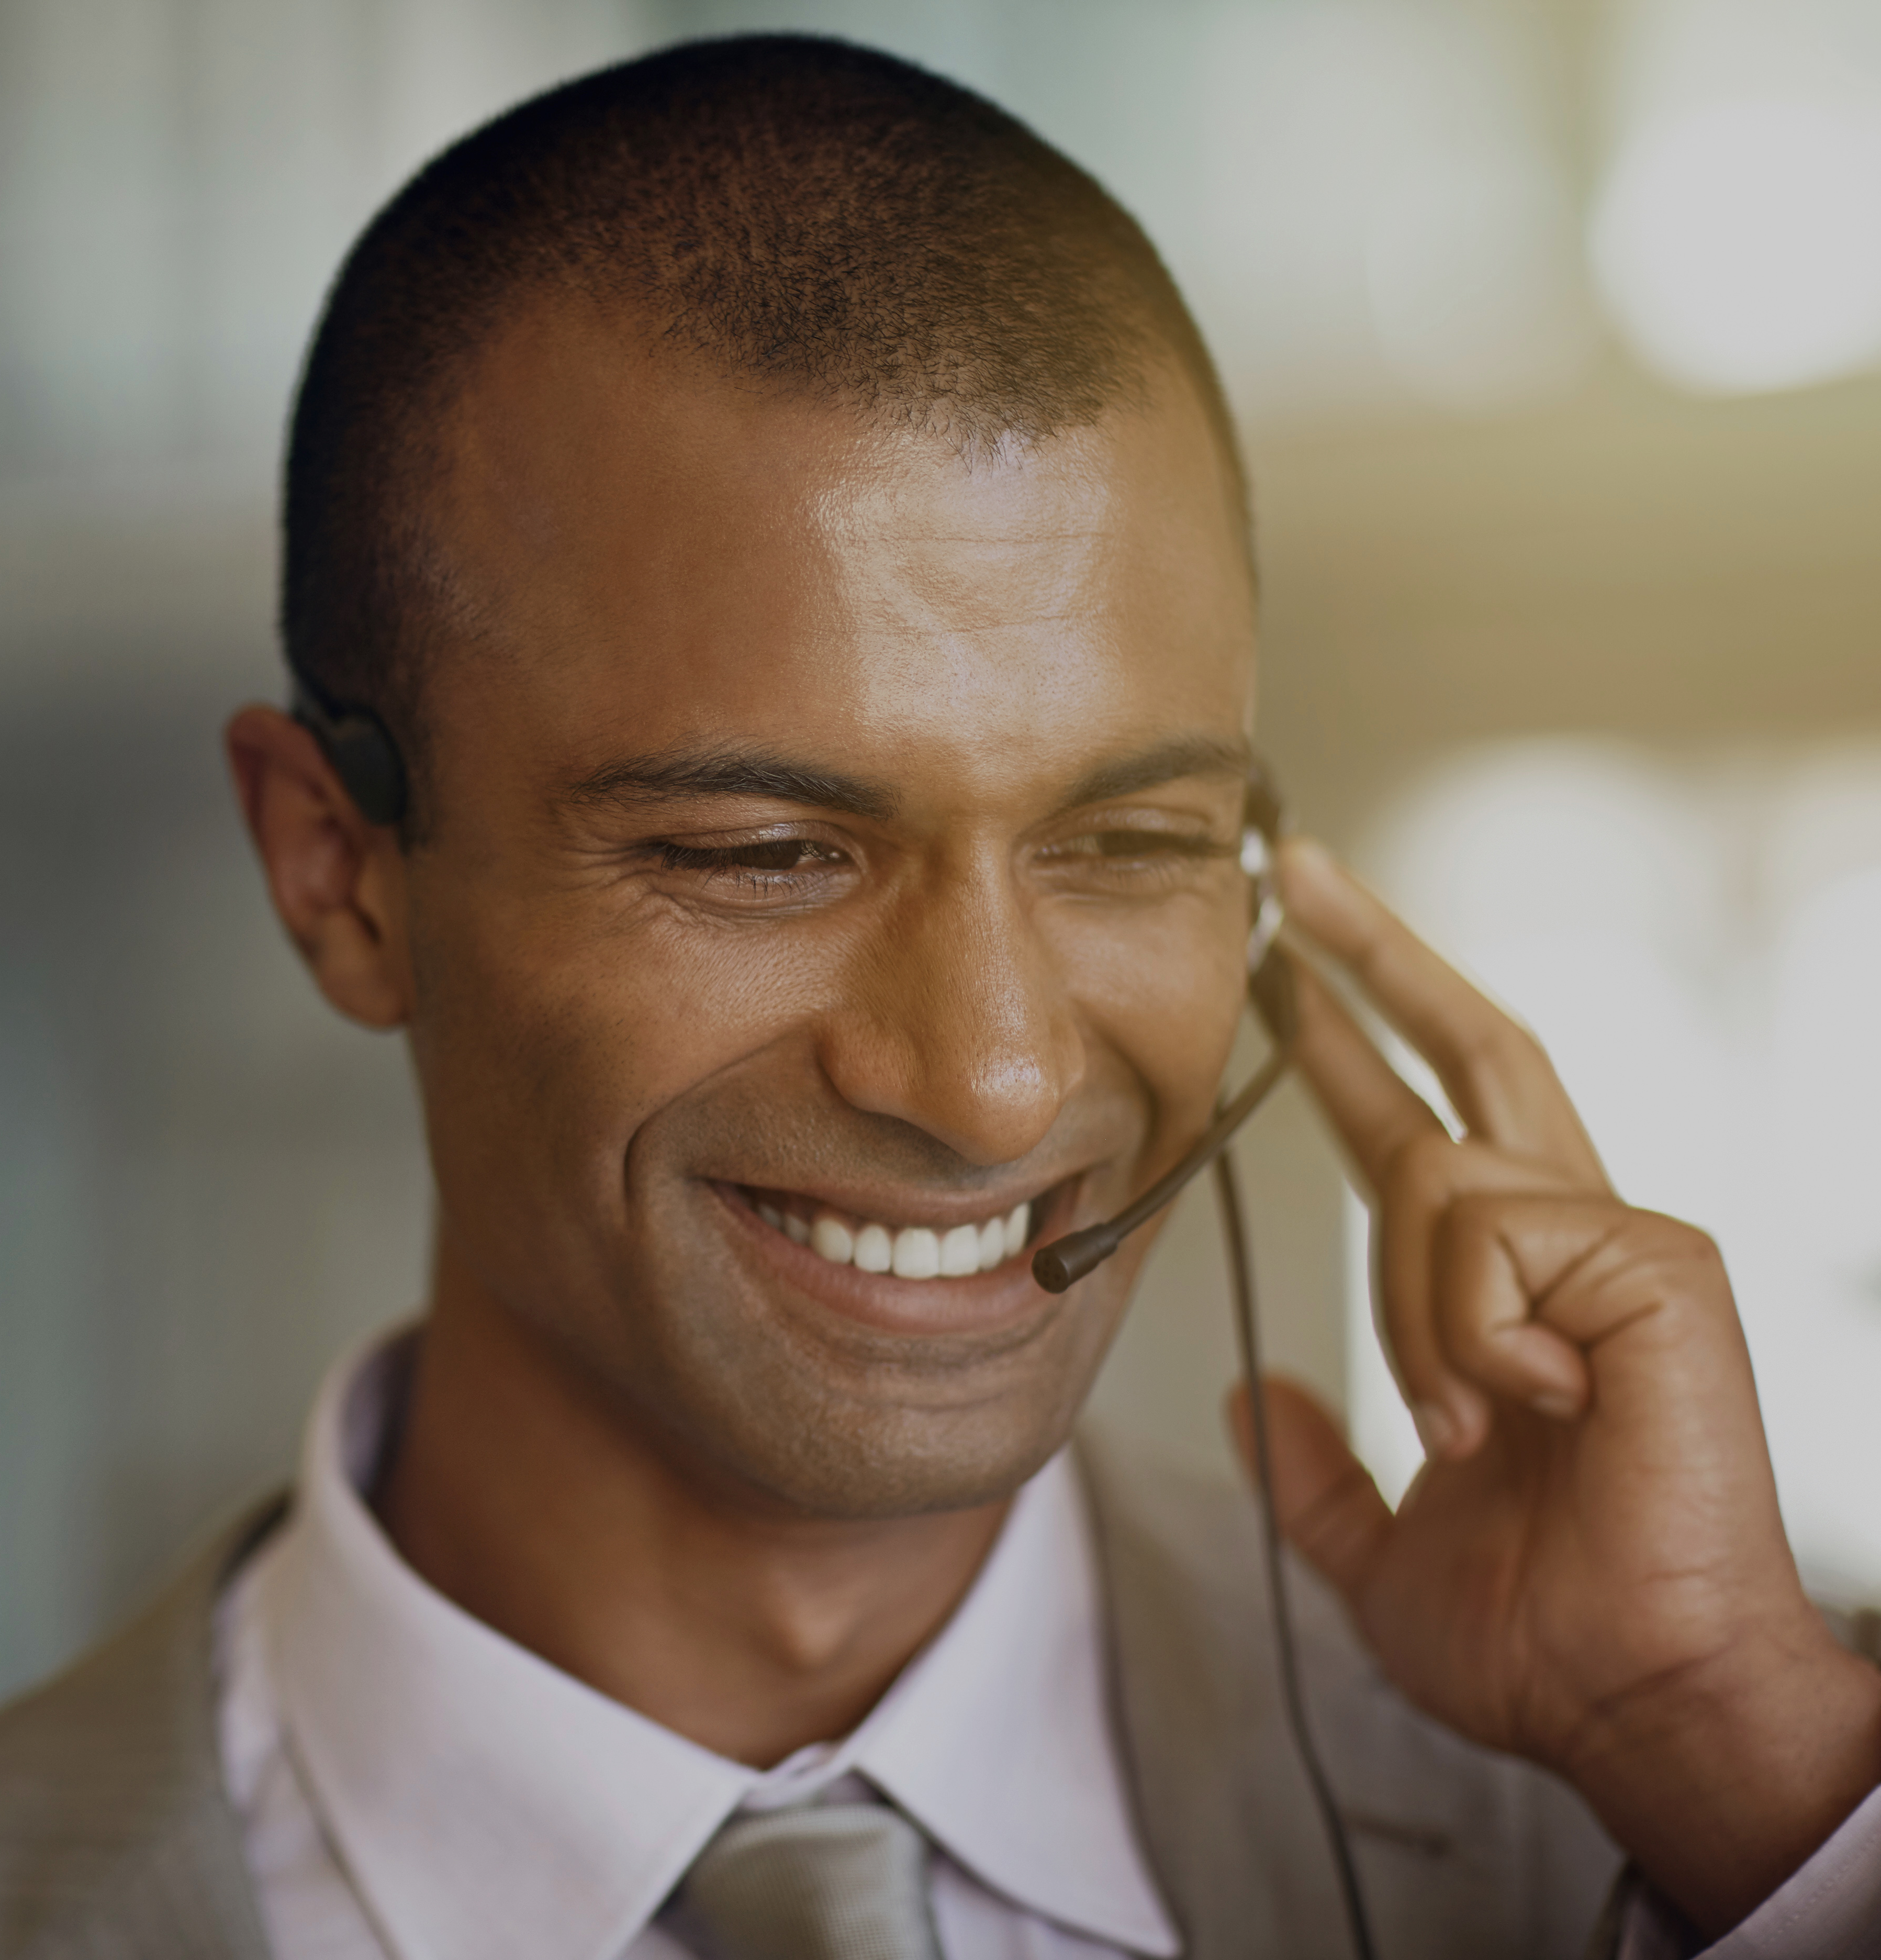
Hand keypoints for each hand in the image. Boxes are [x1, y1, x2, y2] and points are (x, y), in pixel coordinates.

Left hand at [1238, 838, 1880, 1934]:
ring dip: (1413, 1316)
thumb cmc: (1540, 1635)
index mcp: (1519, 1297)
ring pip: (1435, 1183)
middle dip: (1375, 952)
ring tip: (1465, 1427)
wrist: (1632, 1698)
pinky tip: (1527, 1408)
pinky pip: (1490, 1240)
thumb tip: (1249, 1402)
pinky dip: (1469, 1336)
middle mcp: (1578, 1243)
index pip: (1424, 1131)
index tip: (1284, 968)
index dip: (1352, 1044)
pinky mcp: (1657, 1266)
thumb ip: (1314, 1474)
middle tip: (1289, 866)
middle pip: (1476, 1050)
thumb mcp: (1383, 1544)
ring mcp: (1624, 1245)